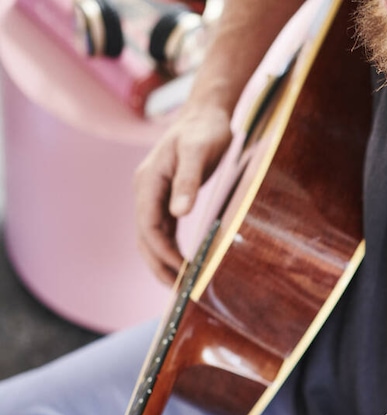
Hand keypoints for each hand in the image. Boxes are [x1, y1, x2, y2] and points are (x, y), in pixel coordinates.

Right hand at [134, 104, 232, 284]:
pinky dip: (169, 249)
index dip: (163, 252)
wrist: (206, 113)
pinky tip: (183, 264)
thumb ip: (188, 180)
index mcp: (149, 181)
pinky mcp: (168, 198)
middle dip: (159, 265)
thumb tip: (179, 212)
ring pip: (151, 237)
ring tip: (179, 286)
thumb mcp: (198, 152)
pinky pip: (162, 230)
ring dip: (162, 262)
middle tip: (178, 292)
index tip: (182, 271)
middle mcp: (147, 190)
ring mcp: (155, 195)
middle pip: (145, 238)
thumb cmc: (205, 131)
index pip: (149, 226)